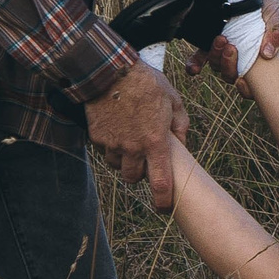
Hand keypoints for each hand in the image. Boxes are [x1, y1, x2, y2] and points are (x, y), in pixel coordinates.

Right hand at [84, 62, 189, 204]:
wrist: (110, 70)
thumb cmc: (147, 83)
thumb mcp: (173, 100)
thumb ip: (180, 125)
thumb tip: (182, 144)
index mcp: (155, 142)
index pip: (161, 182)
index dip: (163, 200)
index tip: (164, 208)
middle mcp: (133, 148)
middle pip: (134, 178)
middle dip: (139, 173)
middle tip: (143, 158)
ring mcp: (112, 144)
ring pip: (117, 165)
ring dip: (123, 159)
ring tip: (129, 138)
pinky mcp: (97, 137)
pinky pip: (104, 150)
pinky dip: (110, 145)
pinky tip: (116, 126)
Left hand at [198, 0, 278, 80]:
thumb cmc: (267, 4)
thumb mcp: (275, 16)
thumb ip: (275, 33)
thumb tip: (267, 54)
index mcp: (257, 60)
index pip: (252, 86)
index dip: (245, 90)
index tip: (242, 80)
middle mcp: (239, 59)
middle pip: (230, 76)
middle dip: (228, 65)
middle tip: (231, 47)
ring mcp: (223, 52)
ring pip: (216, 66)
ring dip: (216, 57)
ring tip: (221, 38)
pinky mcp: (209, 41)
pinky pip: (200, 58)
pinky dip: (195, 65)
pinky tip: (194, 68)